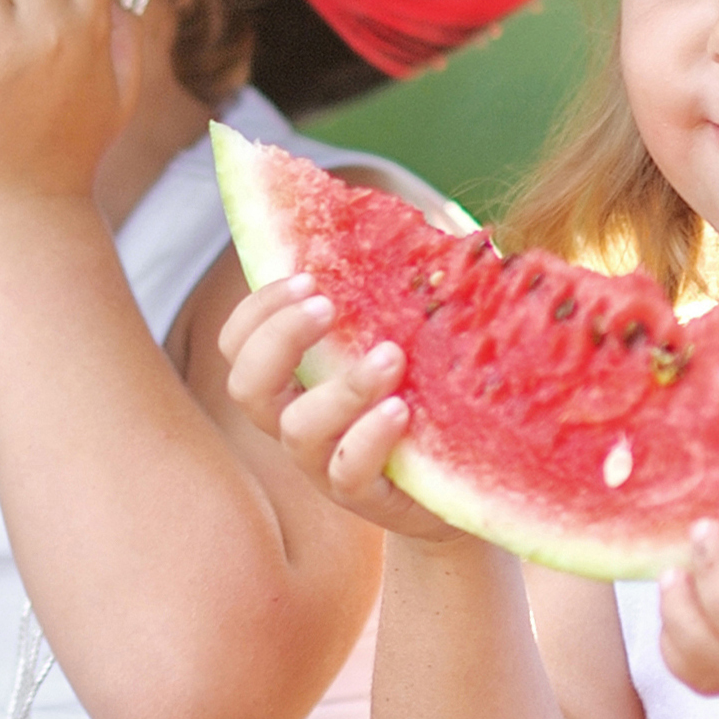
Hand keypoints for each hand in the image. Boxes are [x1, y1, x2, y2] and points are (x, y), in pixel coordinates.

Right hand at [216, 274, 468, 544]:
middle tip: (326, 307)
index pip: (238, 344)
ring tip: (390, 357)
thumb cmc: (438, 395)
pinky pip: (347, 472)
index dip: (256, 310)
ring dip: (338, 387)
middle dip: (277, 340)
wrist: (480, 479)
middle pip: (246, 386)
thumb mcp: (417, 336)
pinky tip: (401, 409)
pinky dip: (367, 436)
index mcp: (298, 379)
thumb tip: (423, 221)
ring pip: (296, 429)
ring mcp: (326, 464)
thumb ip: (403, 290)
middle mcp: (298, 421)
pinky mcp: (367, 497)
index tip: (303, 277)